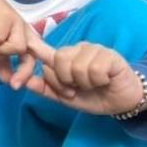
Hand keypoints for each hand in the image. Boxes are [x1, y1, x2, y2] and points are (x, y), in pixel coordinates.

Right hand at [0, 0, 51, 89]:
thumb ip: (2, 63)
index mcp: (27, 41)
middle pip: (31, 57)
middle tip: (12, 85)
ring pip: (17, 48)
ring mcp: (18, 24)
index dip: (42, 75)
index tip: (30, 90)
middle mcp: (26, 33)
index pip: (39, 60)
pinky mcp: (6, 17)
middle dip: (23, 73)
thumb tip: (7, 82)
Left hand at [26, 43, 146, 115]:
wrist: (122, 102)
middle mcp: (77, 49)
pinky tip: (105, 80)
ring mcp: (94, 50)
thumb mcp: (65, 98)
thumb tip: (24, 82)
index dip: (35, 48)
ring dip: (84, 83)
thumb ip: (46, 89)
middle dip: (65, 81)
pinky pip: (95, 69)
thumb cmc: (94, 96)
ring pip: (77, 66)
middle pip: (59, 60)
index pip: (46, 51)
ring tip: (93, 85)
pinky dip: (98, 81)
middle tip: (76, 89)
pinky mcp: (109, 54)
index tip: (26, 44)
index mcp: (65, 58)